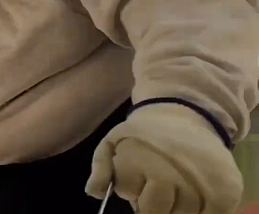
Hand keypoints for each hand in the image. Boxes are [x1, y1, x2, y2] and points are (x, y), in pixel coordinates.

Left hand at [86, 104, 242, 213]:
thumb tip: (95, 192)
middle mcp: (169, 172)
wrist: (186, 115)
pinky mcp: (225, 190)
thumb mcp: (114, 142)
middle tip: (156, 185)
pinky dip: (202, 210)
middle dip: (151, 202)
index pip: (127, 192)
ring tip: (175, 185)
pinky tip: (194, 194)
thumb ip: (102, 168)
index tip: (135, 177)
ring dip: (176, 206)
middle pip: (154, 211)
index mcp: (138, 159)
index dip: (129, 187)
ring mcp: (198, 182)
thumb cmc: (145, 134)